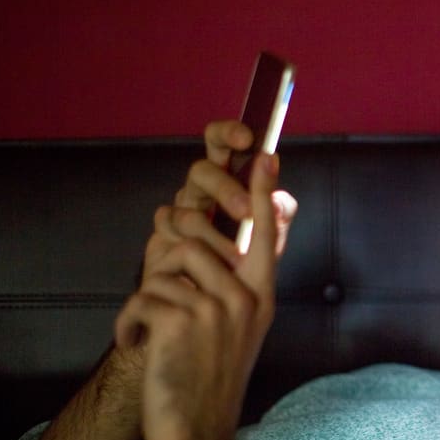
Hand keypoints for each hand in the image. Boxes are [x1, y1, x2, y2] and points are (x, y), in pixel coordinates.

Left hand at [115, 126, 296, 439]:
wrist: (199, 433)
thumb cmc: (212, 380)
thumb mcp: (239, 332)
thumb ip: (232, 287)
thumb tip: (201, 242)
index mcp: (262, 295)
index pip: (266, 234)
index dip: (263, 193)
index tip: (267, 156)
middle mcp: (246, 297)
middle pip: (196, 234)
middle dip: (166, 248)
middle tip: (159, 281)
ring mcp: (217, 309)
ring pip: (168, 261)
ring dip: (147, 292)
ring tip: (151, 325)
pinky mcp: (183, 322)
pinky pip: (143, 295)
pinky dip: (129, 323)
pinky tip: (137, 345)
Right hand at [144, 121, 294, 281]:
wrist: (220, 305)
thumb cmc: (248, 263)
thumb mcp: (271, 240)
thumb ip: (278, 215)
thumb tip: (277, 194)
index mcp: (229, 179)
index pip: (223, 144)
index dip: (229, 133)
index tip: (246, 138)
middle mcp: (201, 189)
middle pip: (201, 170)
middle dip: (225, 188)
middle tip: (247, 212)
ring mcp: (179, 209)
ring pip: (187, 204)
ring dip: (214, 233)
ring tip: (236, 259)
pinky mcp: (162, 233)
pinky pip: (169, 226)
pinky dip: (192, 245)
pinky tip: (206, 263)